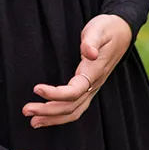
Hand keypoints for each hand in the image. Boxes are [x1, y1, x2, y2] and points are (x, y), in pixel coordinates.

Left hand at [22, 13, 132, 128]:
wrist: (122, 30)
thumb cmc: (107, 28)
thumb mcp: (99, 28)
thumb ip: (91, 41)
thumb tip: (89, 53)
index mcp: (94, 71)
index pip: (74, 91)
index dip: (55, 94)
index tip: (36, 88)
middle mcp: (94, 84)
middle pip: (71, 106)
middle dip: (48, 111)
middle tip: (26, 110)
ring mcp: (93, 88)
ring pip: (74, 111)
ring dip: (53, 118)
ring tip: (33, 121)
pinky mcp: (90, 88)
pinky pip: (76, 108)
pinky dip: (61, 116)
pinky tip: (47, 116)